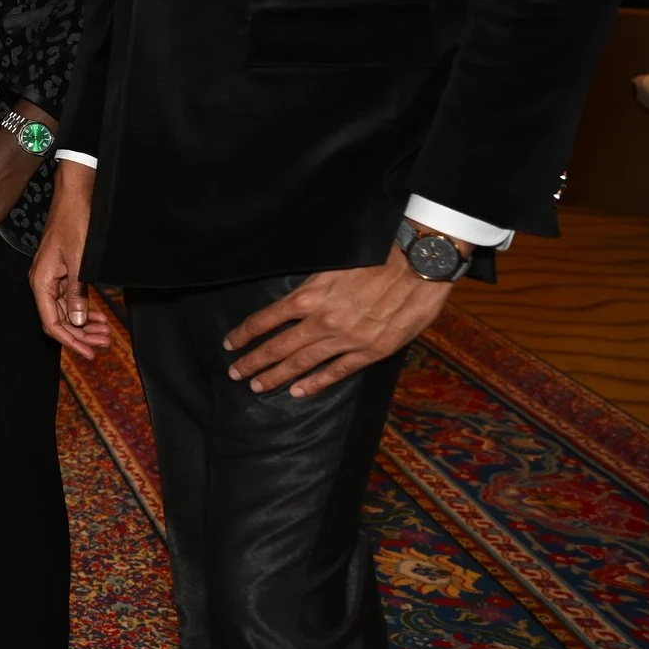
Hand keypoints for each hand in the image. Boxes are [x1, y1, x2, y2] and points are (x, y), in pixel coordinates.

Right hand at [29, 161, 108, 360]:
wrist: (75, 196)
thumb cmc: (75, 224)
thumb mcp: (80, 261)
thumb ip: (77, 292)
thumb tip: (78, 321)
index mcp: (41, 281)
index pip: (52, 322)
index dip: (71, 341)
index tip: (90, 353)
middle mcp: (43, 282)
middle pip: (59, 320)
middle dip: (81, 335)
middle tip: (104, 344)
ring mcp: (52, 277)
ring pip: (66, 311)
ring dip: (84, 324)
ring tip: (105, 333)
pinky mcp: (62, 271)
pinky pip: (70, 298)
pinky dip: (84, 309)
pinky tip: (98, 315)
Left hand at [223, 251, 451, 397]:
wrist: (418, 266)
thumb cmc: (376, 256)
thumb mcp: (331, 265)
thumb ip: (310, 286)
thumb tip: (291, 300)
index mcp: (309, 296)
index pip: (265, 319)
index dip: (244, 333)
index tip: (229, 345)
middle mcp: (322, 321)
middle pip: (278, 346)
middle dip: (253, 361)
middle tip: (234, 374)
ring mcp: (346, 339)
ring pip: (302, 363)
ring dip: (276, 376)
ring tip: (257, 386)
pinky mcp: (370, 351)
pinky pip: (337, 372)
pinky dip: (315, 383)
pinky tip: (298, 392)